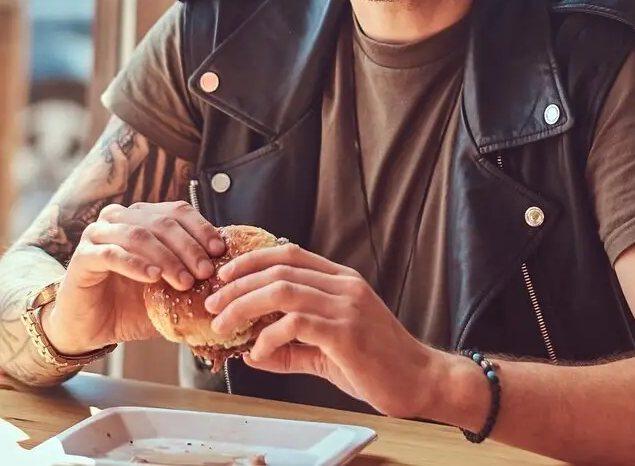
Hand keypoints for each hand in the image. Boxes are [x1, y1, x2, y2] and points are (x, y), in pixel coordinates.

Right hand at [44, 200, 224, 353]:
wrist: (90, 327)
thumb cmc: (131, 305)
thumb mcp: (168, 291)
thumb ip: (192, 279)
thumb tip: (232, 280)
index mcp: (143, 218)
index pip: (178, 212)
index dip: (201, 228)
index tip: (219, 250)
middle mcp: (120, 218)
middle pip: (161, 222)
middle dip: (188, 247)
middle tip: (205, 272)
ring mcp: (99, 234)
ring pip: (138, 235)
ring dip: (166, 257)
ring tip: (183, 280)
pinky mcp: (83, 256)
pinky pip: (111, 254)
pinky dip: (135, 264)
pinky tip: (153, 277)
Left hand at [204, 243, 441, 416]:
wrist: (421, 381)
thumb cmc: (378, 365)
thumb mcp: (327, 351)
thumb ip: (291, 348)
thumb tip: (250, 352)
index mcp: (341, 280)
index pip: (288, 254)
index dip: (251, 261)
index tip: (224, 277)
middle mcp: (344, 286)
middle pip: (278, 267)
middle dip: (237, 284)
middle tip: (213, 304)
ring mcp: (346, 306)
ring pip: (282, 289)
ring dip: (245, 305)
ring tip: (224, 325)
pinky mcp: (346, 332)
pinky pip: (296, 323)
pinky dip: (269, 337)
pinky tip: (259, 352)